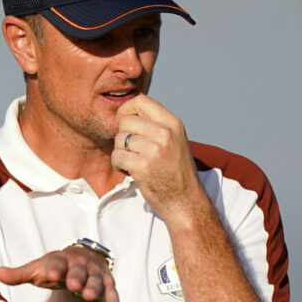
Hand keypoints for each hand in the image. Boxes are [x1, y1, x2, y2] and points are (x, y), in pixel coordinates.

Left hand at [0, 247, 119, 301]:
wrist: (79, 261)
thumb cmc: (54, 268)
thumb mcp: (36, 270)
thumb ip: (18, 274)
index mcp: (61, 260)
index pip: (56, 263)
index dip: (53, 268)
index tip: (49, 273)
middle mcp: (79, 265)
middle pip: (77, 271)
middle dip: (75, 276)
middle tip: (72, 284)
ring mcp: (94, 274)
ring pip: (95, 281)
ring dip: (94, 288)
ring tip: (90, 296)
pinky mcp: (106, 283)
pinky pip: (111, 291)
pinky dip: (114, 299)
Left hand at [110, 95, 205, 223]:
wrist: (185, 200)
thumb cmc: (176, 170)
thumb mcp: (175, 139)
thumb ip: (156, 124)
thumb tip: (128, 110)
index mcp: (173, 123)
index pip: (140, 101)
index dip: (126, 110)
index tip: (126, 124)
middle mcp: (164, 133)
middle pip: (125, 120)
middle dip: (122, 134)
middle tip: (130, 149)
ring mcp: (154, 150)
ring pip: (119, 139)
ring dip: (121, 151)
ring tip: (133, 161)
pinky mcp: (142, 166)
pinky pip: (117, 156)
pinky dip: (118, 164)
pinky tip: (129, 170)